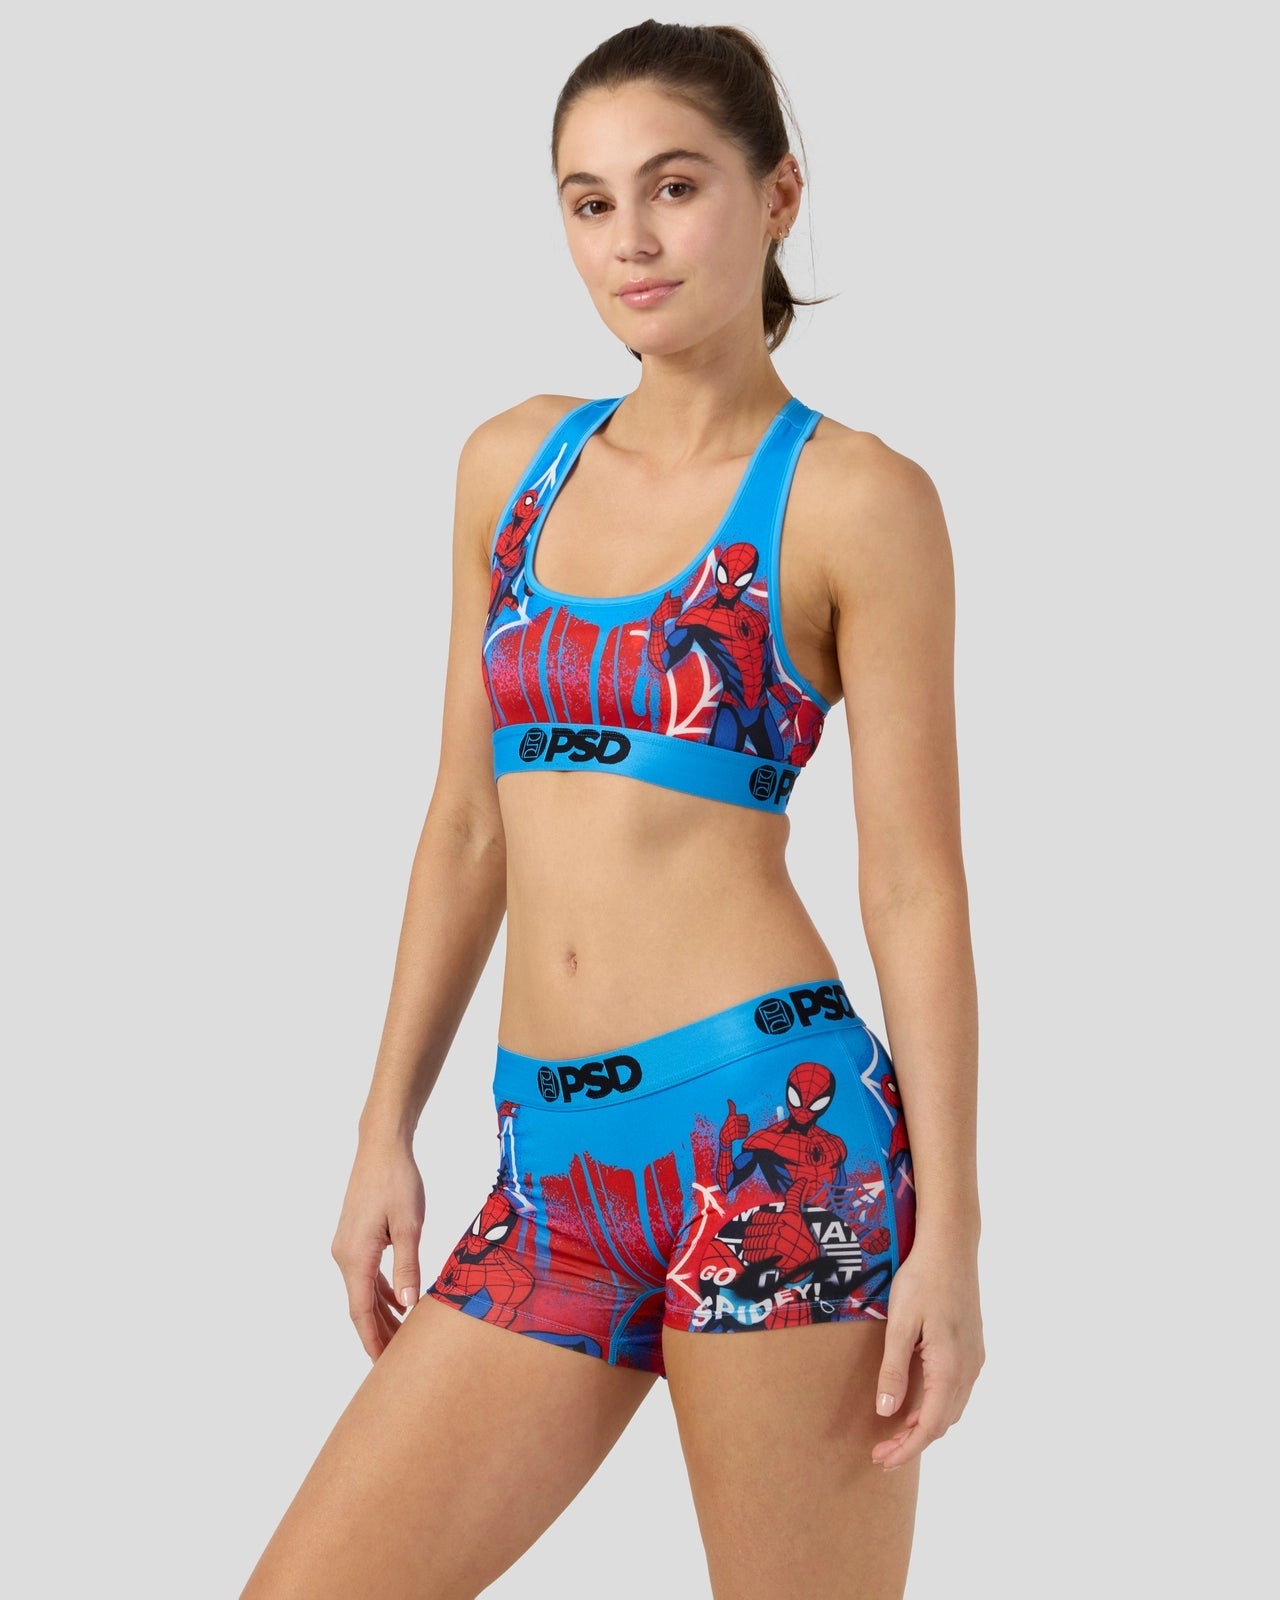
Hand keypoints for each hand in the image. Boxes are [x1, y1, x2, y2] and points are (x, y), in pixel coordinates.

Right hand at [330, 1132, 425, 1361]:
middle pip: (361, 1306)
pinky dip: (381, 1292)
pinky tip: (400, 1303)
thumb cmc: (397, 1182)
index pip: (360, 1312)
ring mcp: (348, 1246)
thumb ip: (407, 1266)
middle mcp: (344, 1256)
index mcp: (355, 1257)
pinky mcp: (356, 1237)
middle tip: (400, 1362)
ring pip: (364, 1291)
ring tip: (403, 1339)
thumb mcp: (410, 1225)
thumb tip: (407, 1305)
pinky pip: (367, 1274)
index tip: (382, 1367)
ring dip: (382, 1315)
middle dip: (379, 1334)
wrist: (381, 1148)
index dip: (372, 1340)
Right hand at [719, 1097, 748, 1147]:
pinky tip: (739, 1135)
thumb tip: (728, 1099)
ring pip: (747, 1129)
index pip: (746, 1117)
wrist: (724, 1136)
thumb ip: (731, 1108)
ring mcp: (736, 1129)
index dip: (744, 1119)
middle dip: (745, 1126)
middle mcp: (734, 1122)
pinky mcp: (737, 1136)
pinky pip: (745, 1135)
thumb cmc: (728, 1125)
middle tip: (739, 1127)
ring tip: (740, 1131)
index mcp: (733, 1117)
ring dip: (745, 1131)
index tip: (740, 1121)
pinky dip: (743, 1135)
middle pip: (748, 1123)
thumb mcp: (730, 1116)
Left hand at [869, 1234, 984, 1471]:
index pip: (931, 1425)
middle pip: (943, 1422)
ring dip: (926, 1426)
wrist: (950, 1247)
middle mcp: (969, 1369)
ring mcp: (974, 1358)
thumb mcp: (900, 1324)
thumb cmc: (922, 1280)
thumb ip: (894, 1369)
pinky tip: (916, 1403)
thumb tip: (887, 1412)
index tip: (883, 1460)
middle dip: (913, 1442)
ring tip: (894, 1434)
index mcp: (951, 1367)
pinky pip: (956, 1390)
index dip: (907, 1448)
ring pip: (952, 1407)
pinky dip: (936, 1406)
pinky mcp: (972, 1347)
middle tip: (881, 1453)